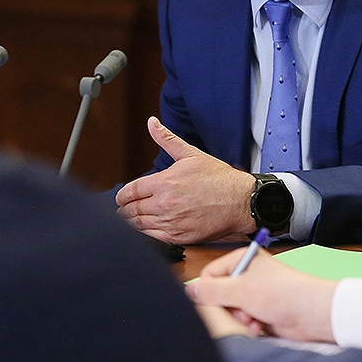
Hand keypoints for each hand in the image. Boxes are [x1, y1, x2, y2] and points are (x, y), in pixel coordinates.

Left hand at [115, 117, 256, 243]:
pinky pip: (153, 237)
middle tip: (121, 210)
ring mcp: (172, 222)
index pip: (131, 191)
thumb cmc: (219, 178)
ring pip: (140, 225)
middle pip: (132, 210)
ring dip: (132, 222)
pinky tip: (145, 229)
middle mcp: (165, 203)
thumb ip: (167, 140)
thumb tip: (152, 123)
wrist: (241, 201)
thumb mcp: (191, 154)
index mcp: (164, 182)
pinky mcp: (180, 236)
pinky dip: (145, 234)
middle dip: (124, 209)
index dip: (122, 196)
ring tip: (129, 220)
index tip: (120, 198)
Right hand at [187, 246, 337, 342]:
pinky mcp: (261, 311)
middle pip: (218, 295)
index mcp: (241, 260)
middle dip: (228, 309)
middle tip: (241, 312)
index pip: (209, 275)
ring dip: (239, 320)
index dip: (209, 292)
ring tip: (253, 321)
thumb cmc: (283, 294)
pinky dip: (248, 326)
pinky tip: (259, 328)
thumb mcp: (241, 291)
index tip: (216, 303)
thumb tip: (189, 291)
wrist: (312, 315)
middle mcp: (247, 275)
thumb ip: (211, 292)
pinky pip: (242, 321)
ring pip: (230, 311)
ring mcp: (254, 294)